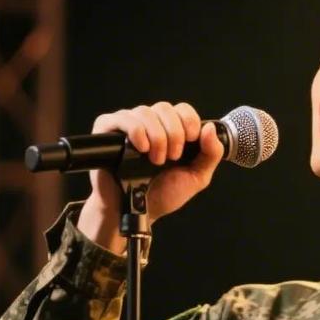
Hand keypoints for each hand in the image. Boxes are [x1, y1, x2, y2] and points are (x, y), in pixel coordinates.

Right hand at [87, 100, 224, 225]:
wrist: (138, 212)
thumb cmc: (163, 195)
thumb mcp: (196, 177)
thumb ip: (210, 154)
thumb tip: (211, 128)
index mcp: (171, 131)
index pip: (182, 109)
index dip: (189, 121)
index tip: (190, 141)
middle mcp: (150, 125)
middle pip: (164, 108)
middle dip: (174, 133)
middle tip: (172, 158)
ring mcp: (129, 126)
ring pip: (145, 111)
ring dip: (156, 136)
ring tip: (155, 160)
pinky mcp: (108, 131)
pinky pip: (122, 118)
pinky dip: (136, 131)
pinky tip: (141, 148)